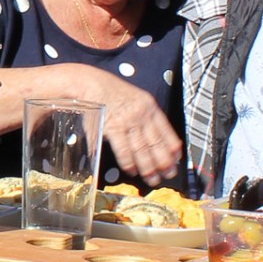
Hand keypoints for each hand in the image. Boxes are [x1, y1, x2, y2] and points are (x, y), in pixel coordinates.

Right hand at [0, 63, 181, 183]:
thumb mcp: (131, 98)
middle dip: (163, 162)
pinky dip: (130, 162)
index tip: (176, 160)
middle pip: (156, 143)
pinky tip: (133, 171)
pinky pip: (125, 150)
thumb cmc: (107, 91)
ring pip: (143, 149)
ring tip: (153, 179)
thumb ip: (142, 115)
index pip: (166, 130)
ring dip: (149, 167)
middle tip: (166, 176)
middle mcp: (142, 113)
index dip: (172, 147)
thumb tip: (149, 136)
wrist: (86, 82)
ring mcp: (128, 120)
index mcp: (149, 105)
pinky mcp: (113, 127)